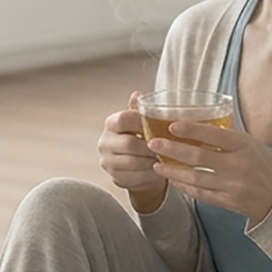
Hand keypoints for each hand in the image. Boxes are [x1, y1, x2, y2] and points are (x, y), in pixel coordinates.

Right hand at [98, 92, 169, 211]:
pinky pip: (135, 177)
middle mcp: (104, 142)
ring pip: (133, 162)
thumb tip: (137, 93)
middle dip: (150, 146)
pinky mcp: (115, 178)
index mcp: (111, 124)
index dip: (141, 122)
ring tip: (166, 158)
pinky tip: (160, 170)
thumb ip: (140, 110)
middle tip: (168, 146)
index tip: (160, 125)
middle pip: (128, 144)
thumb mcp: (141, 123)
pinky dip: (150, 174)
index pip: (123, 119)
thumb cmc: (141, 138)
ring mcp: (107, 162)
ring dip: (152, 161)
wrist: (136, 165)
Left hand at [148, 119, 271, 224]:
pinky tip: (172, 179)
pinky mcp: (227, 202)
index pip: (214, 135)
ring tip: (156, 164)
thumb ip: (224, 136)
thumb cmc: (260, 163)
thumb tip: (192, 123)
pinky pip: (200, 193)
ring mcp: (232, 186)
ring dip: (172, 171)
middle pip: (199, 157)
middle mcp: (238, 166)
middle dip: (173, 150)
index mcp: (244, 146)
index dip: (191, 130)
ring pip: (195, 178)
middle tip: (154, 144)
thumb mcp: (248, 143)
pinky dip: (184, 186)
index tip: (171, 125)